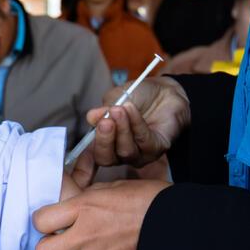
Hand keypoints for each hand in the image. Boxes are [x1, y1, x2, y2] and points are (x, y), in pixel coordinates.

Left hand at [34, 177, 169, 249]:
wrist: (180, 222)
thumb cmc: (149, 199)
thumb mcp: (114, 188)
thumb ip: (86, 198)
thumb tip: (68, 204)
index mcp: (84, 207)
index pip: (40, 220)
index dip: (43, 222)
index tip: (52, 222)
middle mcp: (87, 233)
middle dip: (49, 249)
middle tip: (61, 244)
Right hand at [70, 77, 189, 178]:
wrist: (165, 91)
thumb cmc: (138, 96)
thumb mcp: (115, 99)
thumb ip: (103, 110)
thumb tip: (91, 117)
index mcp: (107, 144)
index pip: (92, 157)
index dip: (84, 156)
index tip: (84, 142)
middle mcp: (120, 154)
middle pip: (106, 158)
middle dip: (104, 140)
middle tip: (105, 121)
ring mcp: (139, 154)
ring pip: (125, 151)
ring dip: (122, 129)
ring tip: (120, 109)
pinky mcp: (157, 150)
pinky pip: (144, 141)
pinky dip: (136, 124)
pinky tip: (131, 109)